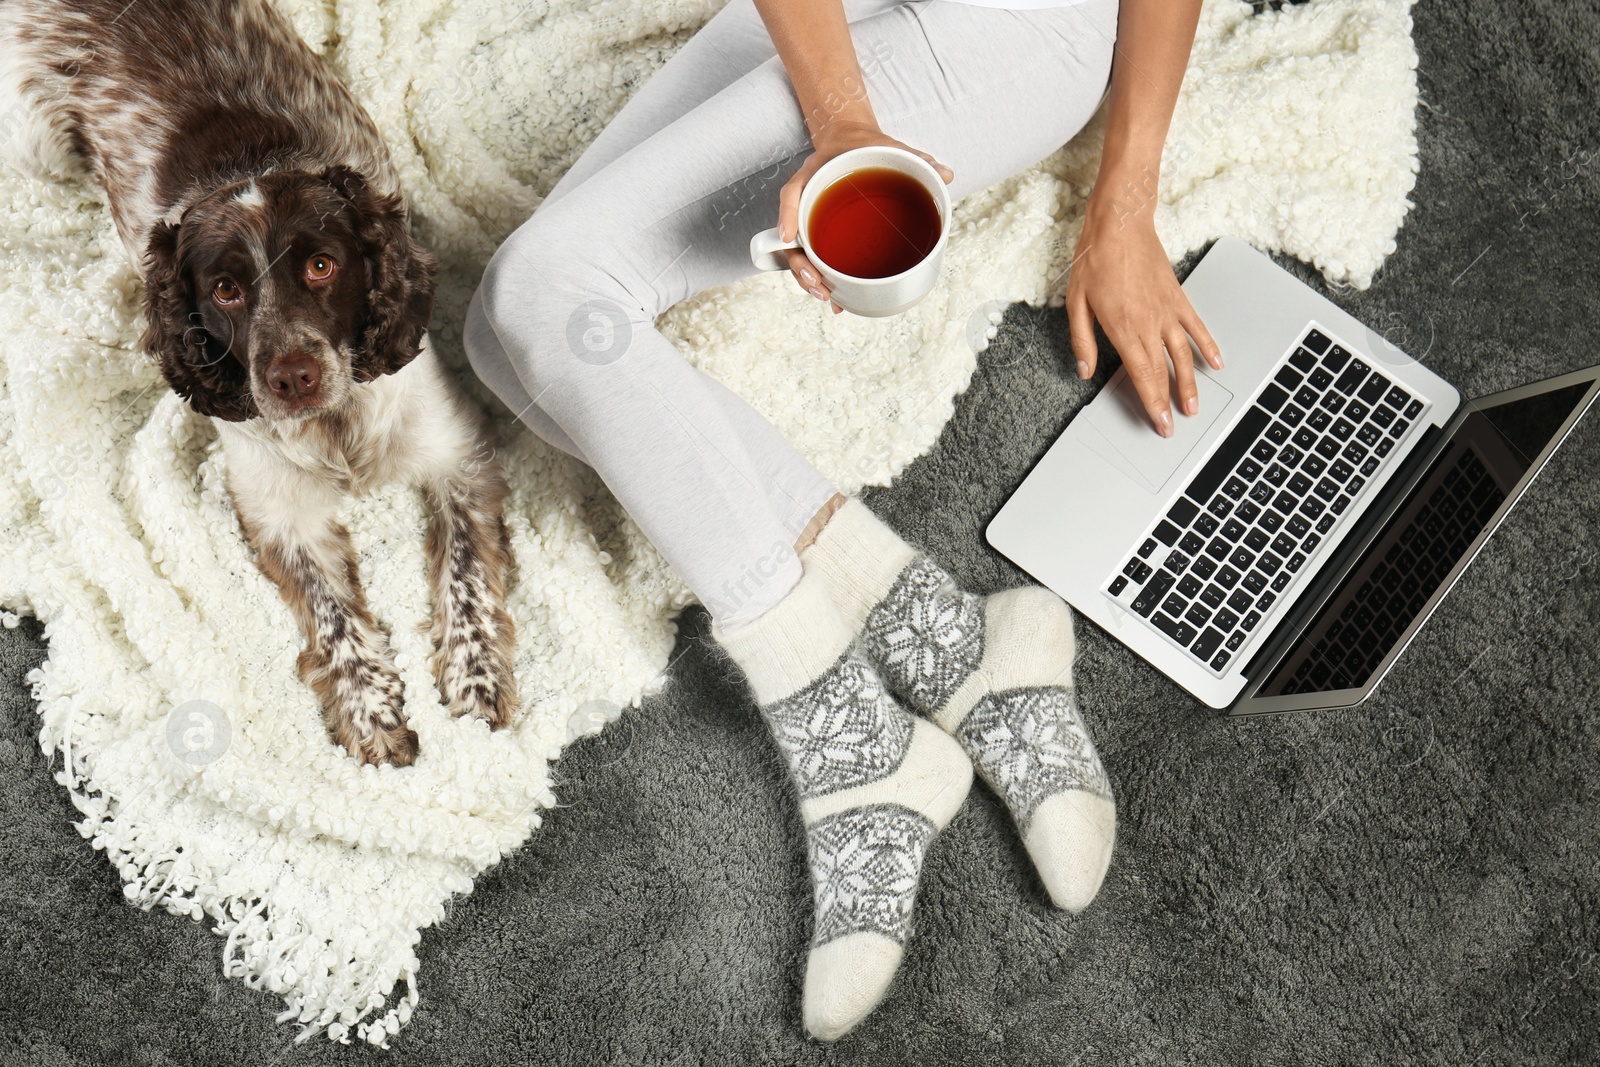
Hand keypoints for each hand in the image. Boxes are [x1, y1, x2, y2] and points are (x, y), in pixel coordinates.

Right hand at [777, 120, 953, 313]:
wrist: (852, 145)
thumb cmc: (866, 148)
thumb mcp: (889, 147)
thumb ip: (915, 158)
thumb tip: (945, 174)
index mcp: (815, 174)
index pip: (793, 192)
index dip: (788, 215)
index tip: (790, 237)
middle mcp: (808, 199)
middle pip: (792, 235)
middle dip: (800, 264)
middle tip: (817, 283)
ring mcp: (813, 218)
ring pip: (801, 253)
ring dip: (809, 278)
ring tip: (827, 295)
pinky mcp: (822, 234)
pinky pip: (817, 257)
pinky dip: (825, 278)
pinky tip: (837, 298)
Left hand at [1066, 192, 1221, 435]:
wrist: (1120, 224)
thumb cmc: (1095, 259)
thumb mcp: (1075, 302)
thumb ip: (1082, 339)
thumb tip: (1084, 369)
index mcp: (1123, 328)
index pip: (1142, 375)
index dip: (1152, 402)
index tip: (1160, 423)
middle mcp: (1149, 323)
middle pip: (1163, 371)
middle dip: (1169, 402)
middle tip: (1174, 425)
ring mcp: (1167, 311)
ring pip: (1183, 354)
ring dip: (1190, 384)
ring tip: (1194, 406)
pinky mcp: (1178, 297)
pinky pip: (1196, 326)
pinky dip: (1207, 345)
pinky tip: (1215, 363)